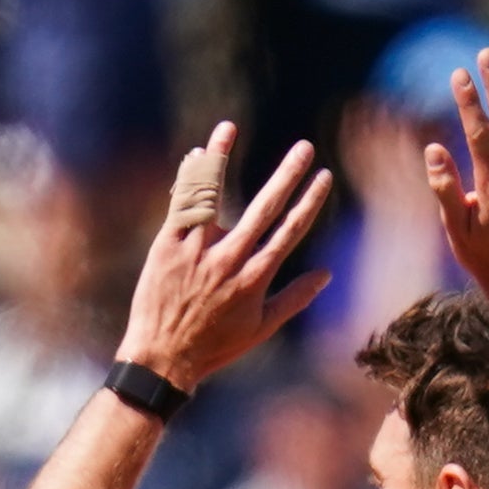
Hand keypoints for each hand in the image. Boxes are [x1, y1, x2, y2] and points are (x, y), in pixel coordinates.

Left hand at [116, 123, 334, 393]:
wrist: (161, 359)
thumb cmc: (214, 347)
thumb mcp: (261, 330)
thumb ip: (295, 299)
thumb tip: (326, 275)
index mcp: (255, 279)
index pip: (289, 231)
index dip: (309, 202)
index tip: (324, 176)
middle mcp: (228, 261)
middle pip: (264, 209)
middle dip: (287, 176)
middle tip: (304, 148)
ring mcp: (196, 251)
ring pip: (212, 196)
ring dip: (220, 158)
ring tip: (228, 129)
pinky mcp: (166, 247)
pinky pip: (181, 206)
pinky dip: (188, 179)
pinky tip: (196, 153)